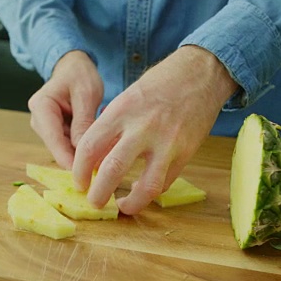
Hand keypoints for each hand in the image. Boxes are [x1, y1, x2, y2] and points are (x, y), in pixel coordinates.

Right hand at [28, 50, 102, 168]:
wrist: (74, 67)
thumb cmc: (79, 75)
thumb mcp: (86, 94)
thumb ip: (83, 121)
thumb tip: (83, 152)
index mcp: (41, 107)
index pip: (53, 139)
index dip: (69, 159)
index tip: (86, 175)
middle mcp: (39, 121)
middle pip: (58, 148)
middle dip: (78, 159)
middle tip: (103, 169)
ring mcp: (46, 128)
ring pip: (65, 149)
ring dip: (83, 155)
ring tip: (106, 160)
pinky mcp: (56, 133)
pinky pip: (70, 146)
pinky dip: (84, 149)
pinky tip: (101, 152)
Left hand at [72, 45, 238, 214]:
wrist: (201, 74)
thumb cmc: (160, 83)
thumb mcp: (128, 97)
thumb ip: (112, 127)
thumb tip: (95, 160)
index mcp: (121, 110)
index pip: (89, 147)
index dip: (79, 170)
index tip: (79, 182)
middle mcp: (142, 127)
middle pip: (112, 170)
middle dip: (98, 194)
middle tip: (94, 202)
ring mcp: (167, 143)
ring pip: (146, 186)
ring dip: (131, 203)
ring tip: (122, 206)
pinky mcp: (186, 153)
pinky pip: (166, 182)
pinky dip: (152, 191)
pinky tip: (143, 189)